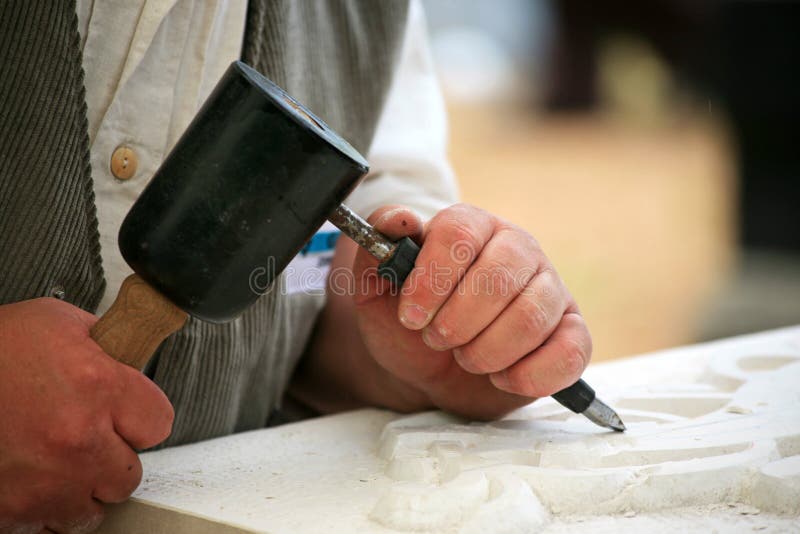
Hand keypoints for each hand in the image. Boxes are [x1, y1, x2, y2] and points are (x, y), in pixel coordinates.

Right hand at [0, 298, 173, 532]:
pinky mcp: (9, 511)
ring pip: (91, 511)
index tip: (125, 415)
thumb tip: (130, 356)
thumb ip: (105, 345)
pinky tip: (29, 478)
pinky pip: (45, 527)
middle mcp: (77, 440)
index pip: (159, 423)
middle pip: (129, 475)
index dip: (141, 417)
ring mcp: (43, 483)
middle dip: (111, 458)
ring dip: (79, 489)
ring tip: (56, 461)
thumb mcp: (56, 322)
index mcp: (98, 386)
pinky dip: (40, 508)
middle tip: (85, 438)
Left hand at [352, 204, 591, 418]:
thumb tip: (401, 219)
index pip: (459, 233)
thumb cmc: (409, 323)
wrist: (428, 372)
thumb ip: (377, 246)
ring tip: (466, 358)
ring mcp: (551, 290)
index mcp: (473, 226)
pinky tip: (501, 377)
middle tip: (437, 340)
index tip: (410, 315)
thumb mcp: (376, 288)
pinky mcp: (571, 334)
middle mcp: (519, 249)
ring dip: (486, 352)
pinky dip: (528, 375)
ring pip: (532, 317)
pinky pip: (569, 352)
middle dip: (457, 322)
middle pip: (499, 276)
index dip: (431, 279)